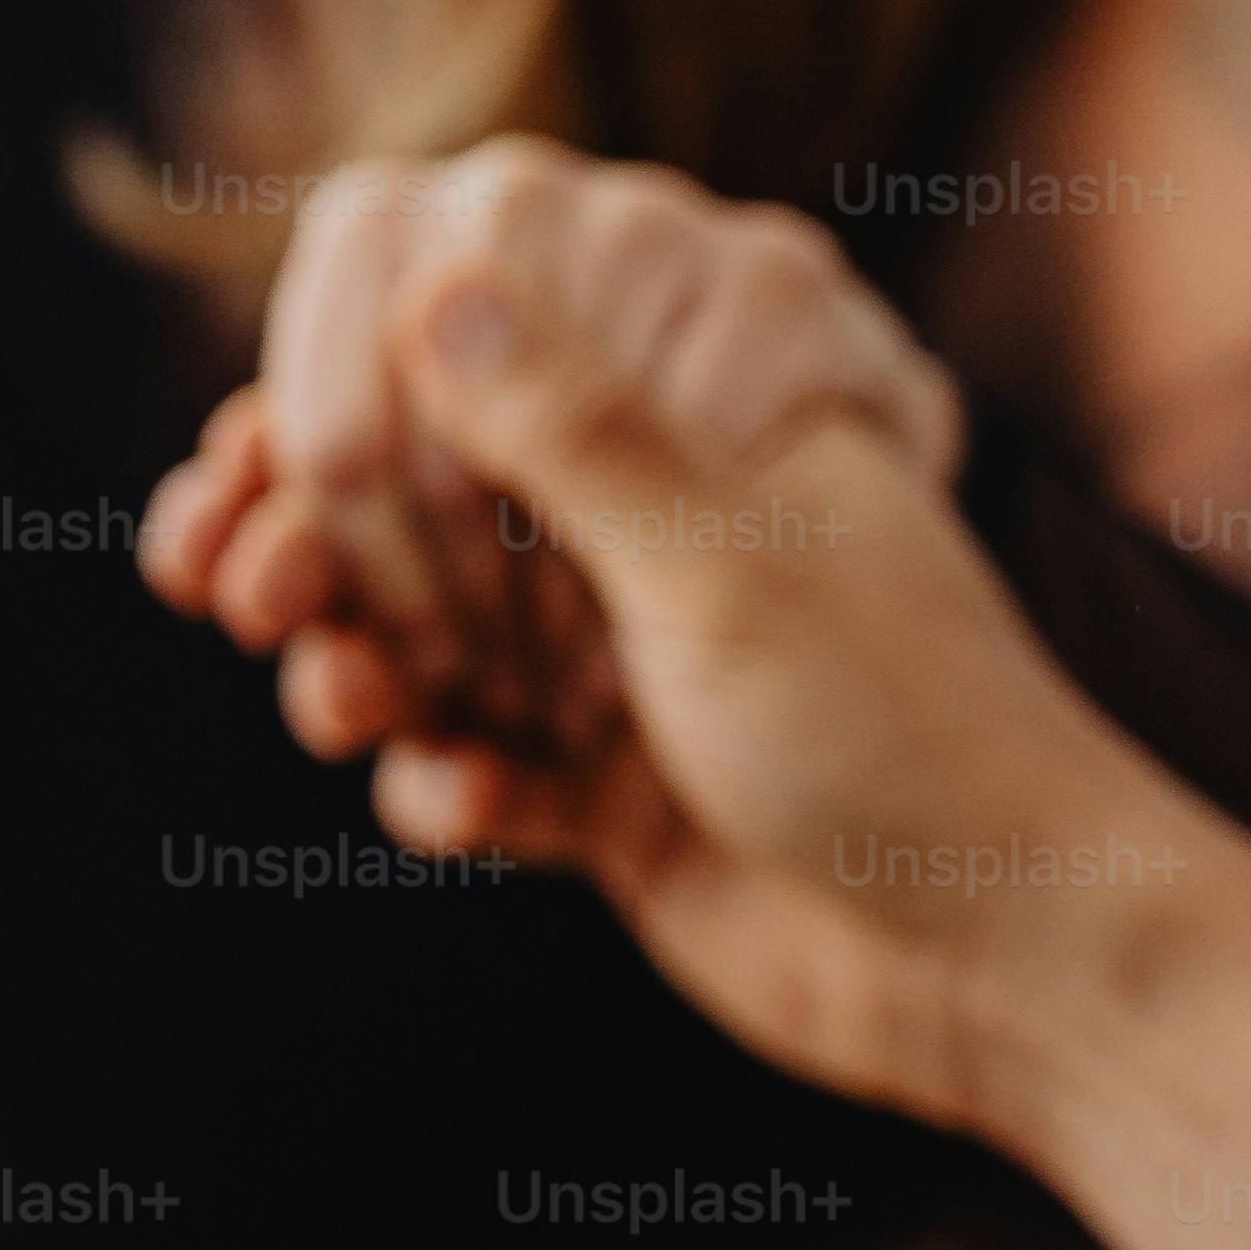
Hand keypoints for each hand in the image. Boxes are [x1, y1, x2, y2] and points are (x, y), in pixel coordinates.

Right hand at [166, 148, 1202, 1134]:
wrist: (1003, 968)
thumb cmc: (906, 737)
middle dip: (316, 545)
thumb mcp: (723, 569)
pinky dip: (442, 780)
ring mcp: (623, 649)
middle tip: (247, 598)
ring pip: (417, 627)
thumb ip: (573, 434)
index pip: (485, 337)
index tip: (269, 462)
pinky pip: (463, 757)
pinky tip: (466, 803)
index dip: (349, 387)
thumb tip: (435, 280)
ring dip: (356, 664)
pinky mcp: (602, 779)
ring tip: (346, 709)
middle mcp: (657, 515)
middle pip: (416, 490)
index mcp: (712, 413)